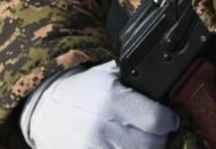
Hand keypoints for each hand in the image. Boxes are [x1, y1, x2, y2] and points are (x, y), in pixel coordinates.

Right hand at [20, 62, 177, 148]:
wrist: (46, 109)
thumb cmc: (81, 90)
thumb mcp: (108, 74)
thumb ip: (136, 77)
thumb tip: (167, 84)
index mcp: (111, 98)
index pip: (156, 119)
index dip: (169, 121)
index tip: (170, 121)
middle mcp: (102, 126)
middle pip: (151, 144)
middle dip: (159, 139)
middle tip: (156, 133)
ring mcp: (93, 147)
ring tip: (141, 141)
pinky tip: (126, 146)